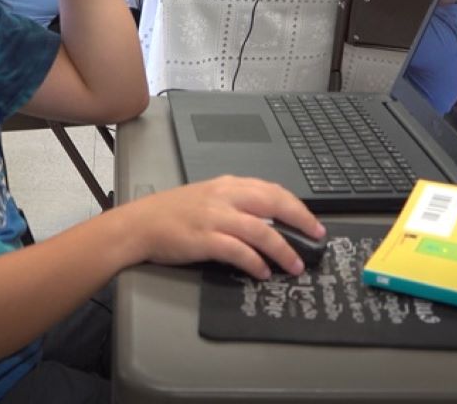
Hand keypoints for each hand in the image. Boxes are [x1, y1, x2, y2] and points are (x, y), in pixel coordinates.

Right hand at [123, 176, 324, 278]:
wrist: (140, 224)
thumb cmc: (172, 213)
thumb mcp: (208, 197)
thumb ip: (236, 203)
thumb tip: (268, 221)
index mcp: (228, 185)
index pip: (272, 190)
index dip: (297, 206)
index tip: (313, 222)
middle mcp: (225, 197)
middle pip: (274, 204)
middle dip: (301, 221)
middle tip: (316, 238)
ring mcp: (215, 217)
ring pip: (262, 230)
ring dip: (283, 250)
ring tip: (294, 265)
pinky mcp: (205, 239)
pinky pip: (239, 251)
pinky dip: (256, 262)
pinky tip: (263, 272)